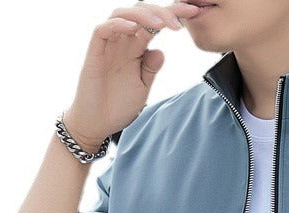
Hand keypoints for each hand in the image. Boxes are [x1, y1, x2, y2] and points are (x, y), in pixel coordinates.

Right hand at [63, 2, 200, 149]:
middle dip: (163, 11)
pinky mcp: (94, 53)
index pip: (155, 24)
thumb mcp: (142, 87)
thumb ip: (150, 69)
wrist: (96, 125)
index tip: (193, 13)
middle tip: (182, 18)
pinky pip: (102, 30)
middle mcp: (122, 42)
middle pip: (141, 13)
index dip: (173, 15)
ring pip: (122, 14)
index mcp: (135, 48)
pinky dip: (117, 25)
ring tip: (161, 23)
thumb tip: (162, 52)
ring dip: (143, 14)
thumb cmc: (117, 106)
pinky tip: (133, 27)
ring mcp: (108, 46)